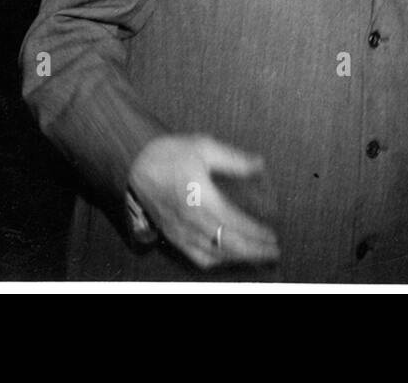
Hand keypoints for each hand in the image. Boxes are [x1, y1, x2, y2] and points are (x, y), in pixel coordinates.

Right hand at [128, 134, 280, 268]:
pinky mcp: (173, 236)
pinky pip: (197, 257)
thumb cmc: (169, 154)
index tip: (273, 235)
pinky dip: (216, 260)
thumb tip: (260, 164)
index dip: (256, 233)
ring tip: (258, 255)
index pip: (235, 223)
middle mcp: (191, 220)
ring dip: (239, 258)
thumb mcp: (203, 146)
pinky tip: (228, 256)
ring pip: (214, 254)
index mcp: (201, 198)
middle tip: (273, 251)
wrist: (134, 166)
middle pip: (229, 244)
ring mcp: (181, 232)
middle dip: (254, 250)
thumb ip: (234, 159)